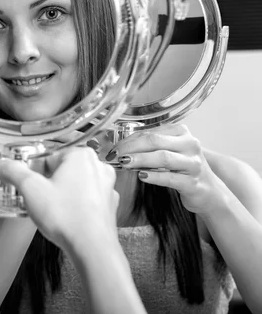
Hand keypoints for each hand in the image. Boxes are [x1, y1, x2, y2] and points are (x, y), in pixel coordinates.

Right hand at [0, 147, 118, 252]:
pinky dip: (76, 205)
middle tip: (38, 201)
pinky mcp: (110, 205)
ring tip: (52, 212)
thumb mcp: (30, 189)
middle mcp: (98, 166)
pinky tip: (67, 219)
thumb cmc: (63, 215)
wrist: (92, 249)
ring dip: (62, 194)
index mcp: (81, 155)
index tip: (28, 188)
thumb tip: (0, 163)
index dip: (33, 174)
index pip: (47, 157)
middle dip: (48, 183)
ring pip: (75, 184)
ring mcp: (107, 186)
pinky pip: (86, 199)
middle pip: (62, 170)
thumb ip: (13, 171)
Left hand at [108, 123, 226, 214]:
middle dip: (131, 147)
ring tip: (124, 163)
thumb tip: (120, 148)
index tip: (114, 148)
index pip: (149, 133)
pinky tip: (142, 176)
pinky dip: (154, 176)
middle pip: (154, 142)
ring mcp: (193, 163)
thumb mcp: (168, 152)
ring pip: (163, 157)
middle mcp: (190, 144)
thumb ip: (148, 147)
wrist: (208, 191)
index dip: (128, 140)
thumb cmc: (182, 169)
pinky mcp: (193, 182)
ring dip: (140, 159)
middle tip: (115, 155)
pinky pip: (170, 178)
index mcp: (181, 133)